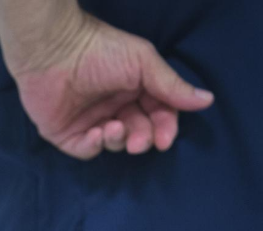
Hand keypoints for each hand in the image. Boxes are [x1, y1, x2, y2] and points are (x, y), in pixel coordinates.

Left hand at [0, 4, 212, 158]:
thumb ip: (172, 86)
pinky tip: (98, 134)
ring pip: (114, 144)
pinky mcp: (66, 133)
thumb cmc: (100, 48)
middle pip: (138, 133)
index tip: (165, 139)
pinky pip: (86, 150)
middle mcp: (113, 106)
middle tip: (139, 142)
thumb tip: (207, 101)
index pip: (157, 114)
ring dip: (119, 140)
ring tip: (114, 128)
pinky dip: (95, 146)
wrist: (55, 48)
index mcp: (133, 88)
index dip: (164, 128)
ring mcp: (89, 120)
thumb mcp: (144, 64)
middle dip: (142, 139)